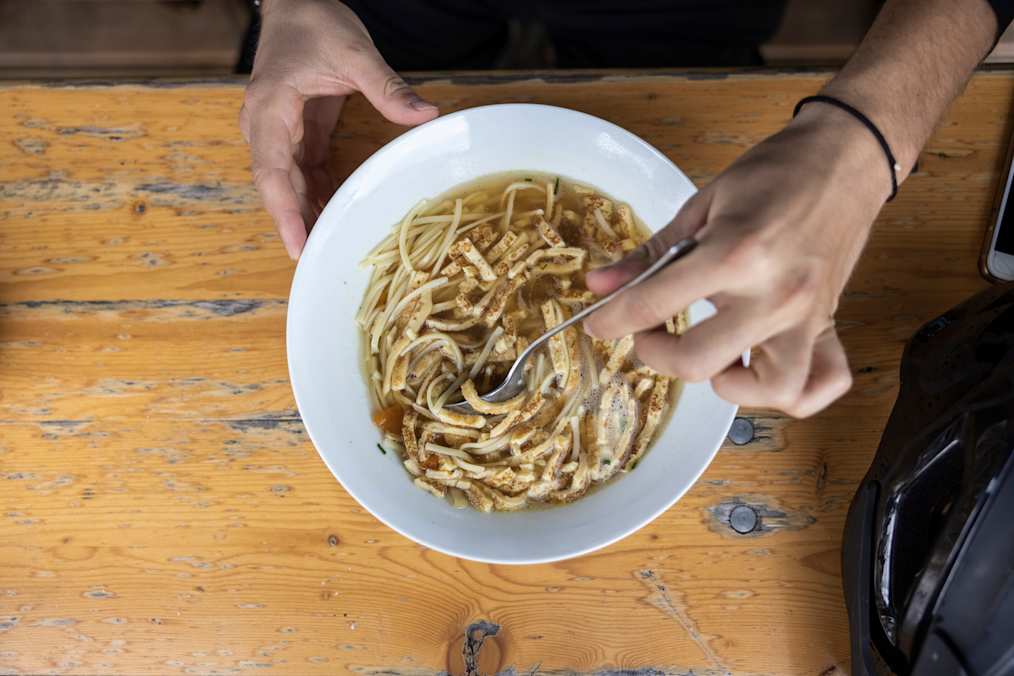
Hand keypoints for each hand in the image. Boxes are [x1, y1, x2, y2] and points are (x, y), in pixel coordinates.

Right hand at [240, 0, 438, 258]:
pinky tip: (334, 218)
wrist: (296, 0)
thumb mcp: (355, 52)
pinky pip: (302, 171)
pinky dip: (316, 196)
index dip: (284, 213)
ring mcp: (276, 130)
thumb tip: (427, 114)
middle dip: (295, 225)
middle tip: (318, 263)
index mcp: (270, 108)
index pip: (271, 170)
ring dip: (307, 214)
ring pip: (287, 183)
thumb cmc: (316, 22)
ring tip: (331, 250)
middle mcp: (264, 124)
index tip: (297, 246)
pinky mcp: (294, 131)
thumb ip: (388, 87)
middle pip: (276, 186)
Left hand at [584, 103, 890, 416]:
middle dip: (658, 352)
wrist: (845, 157)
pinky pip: (820, 385)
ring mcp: (806, 316)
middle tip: (652, 330)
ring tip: (712, 352)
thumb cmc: (772, 174)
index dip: (612, 319)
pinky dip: (791, 393)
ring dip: (728, 383)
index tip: (598, 324)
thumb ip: (649, 252)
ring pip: (768, 390)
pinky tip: (760, 367)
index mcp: (734, 254)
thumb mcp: (701, 204)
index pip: (652, 304)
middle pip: (698, 362)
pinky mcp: (829, 325)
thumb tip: (597, 284)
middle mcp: (773, 295)